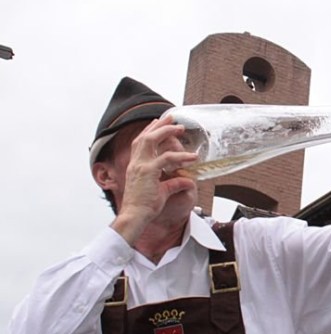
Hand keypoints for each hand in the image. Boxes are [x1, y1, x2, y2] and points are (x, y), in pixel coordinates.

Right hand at [105, 116, 198, 241]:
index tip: (156, 122)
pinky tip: (192, 157)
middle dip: (158, 125)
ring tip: (181, 128)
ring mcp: (141, 166)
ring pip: (152, 141)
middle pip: (144, 136)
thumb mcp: (162, 192)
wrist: (135, 216)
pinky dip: (180, 156)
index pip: (140, 143)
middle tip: (171, 118)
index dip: (148, 131)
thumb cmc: (144, 207)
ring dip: (166, 132)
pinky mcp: (148, 172)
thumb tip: (188, 181)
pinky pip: (166, 159)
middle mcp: (136, 163)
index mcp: (135, 166)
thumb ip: (174, 184)